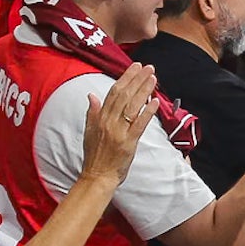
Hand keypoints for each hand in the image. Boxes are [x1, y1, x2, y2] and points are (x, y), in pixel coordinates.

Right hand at [77, 64, 156, 188]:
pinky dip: (147, 112)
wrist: (97, 177)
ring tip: (153, 78)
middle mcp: (108, 122)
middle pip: (124, 95)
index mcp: (99, 118)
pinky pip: (139, 124)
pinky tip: (155, 101)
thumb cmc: (94, 156)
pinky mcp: (128, 143)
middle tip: (148, 68)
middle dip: (137, 79)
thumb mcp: (89, 131)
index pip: (113, 92)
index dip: (125, 78)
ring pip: (132, 106)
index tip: (135, 67)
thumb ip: (92, 112)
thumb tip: (91, 95)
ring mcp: (118, 132)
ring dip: (144, 90)